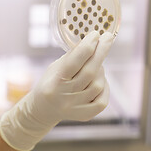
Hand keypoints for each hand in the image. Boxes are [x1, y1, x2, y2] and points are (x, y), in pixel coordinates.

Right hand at [0, 31, 113, 150]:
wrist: (43, 109)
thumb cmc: (50, 83)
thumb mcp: (54, 68)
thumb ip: (71, 58)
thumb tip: (90, 42)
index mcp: (53, 82)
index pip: (73, 63)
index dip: (87, 47)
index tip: (95, 34)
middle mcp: (64, 97)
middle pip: (89, 72)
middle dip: (100, 52)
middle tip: (108, 38)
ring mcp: (75, 108)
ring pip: (98, 85)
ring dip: (100, 70)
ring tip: (96, 64)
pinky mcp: (85, 116)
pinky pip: (102, 100)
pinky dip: (104, 87)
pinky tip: (99, 80)